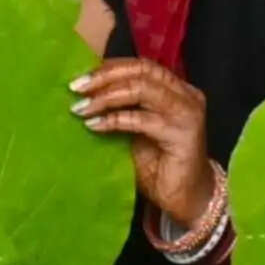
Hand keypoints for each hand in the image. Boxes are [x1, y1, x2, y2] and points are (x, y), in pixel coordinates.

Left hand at [74, 57, 220, 240]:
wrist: (185, 198)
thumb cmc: (158, 166)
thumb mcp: (134, 130)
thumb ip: (120, 108)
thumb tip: (85, 92)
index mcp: (176, 89)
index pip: (141, 65)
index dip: (110, 67)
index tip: (81, 77)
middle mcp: (186, 95)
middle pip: (142, 71)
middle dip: (105, 76)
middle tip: (77, 88)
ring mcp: (187, 112)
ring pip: (142, 89)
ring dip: (107, 96)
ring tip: (82, 107)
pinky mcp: (183, 134)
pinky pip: (142, 119)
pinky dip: (114, 119)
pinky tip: (94, 126)